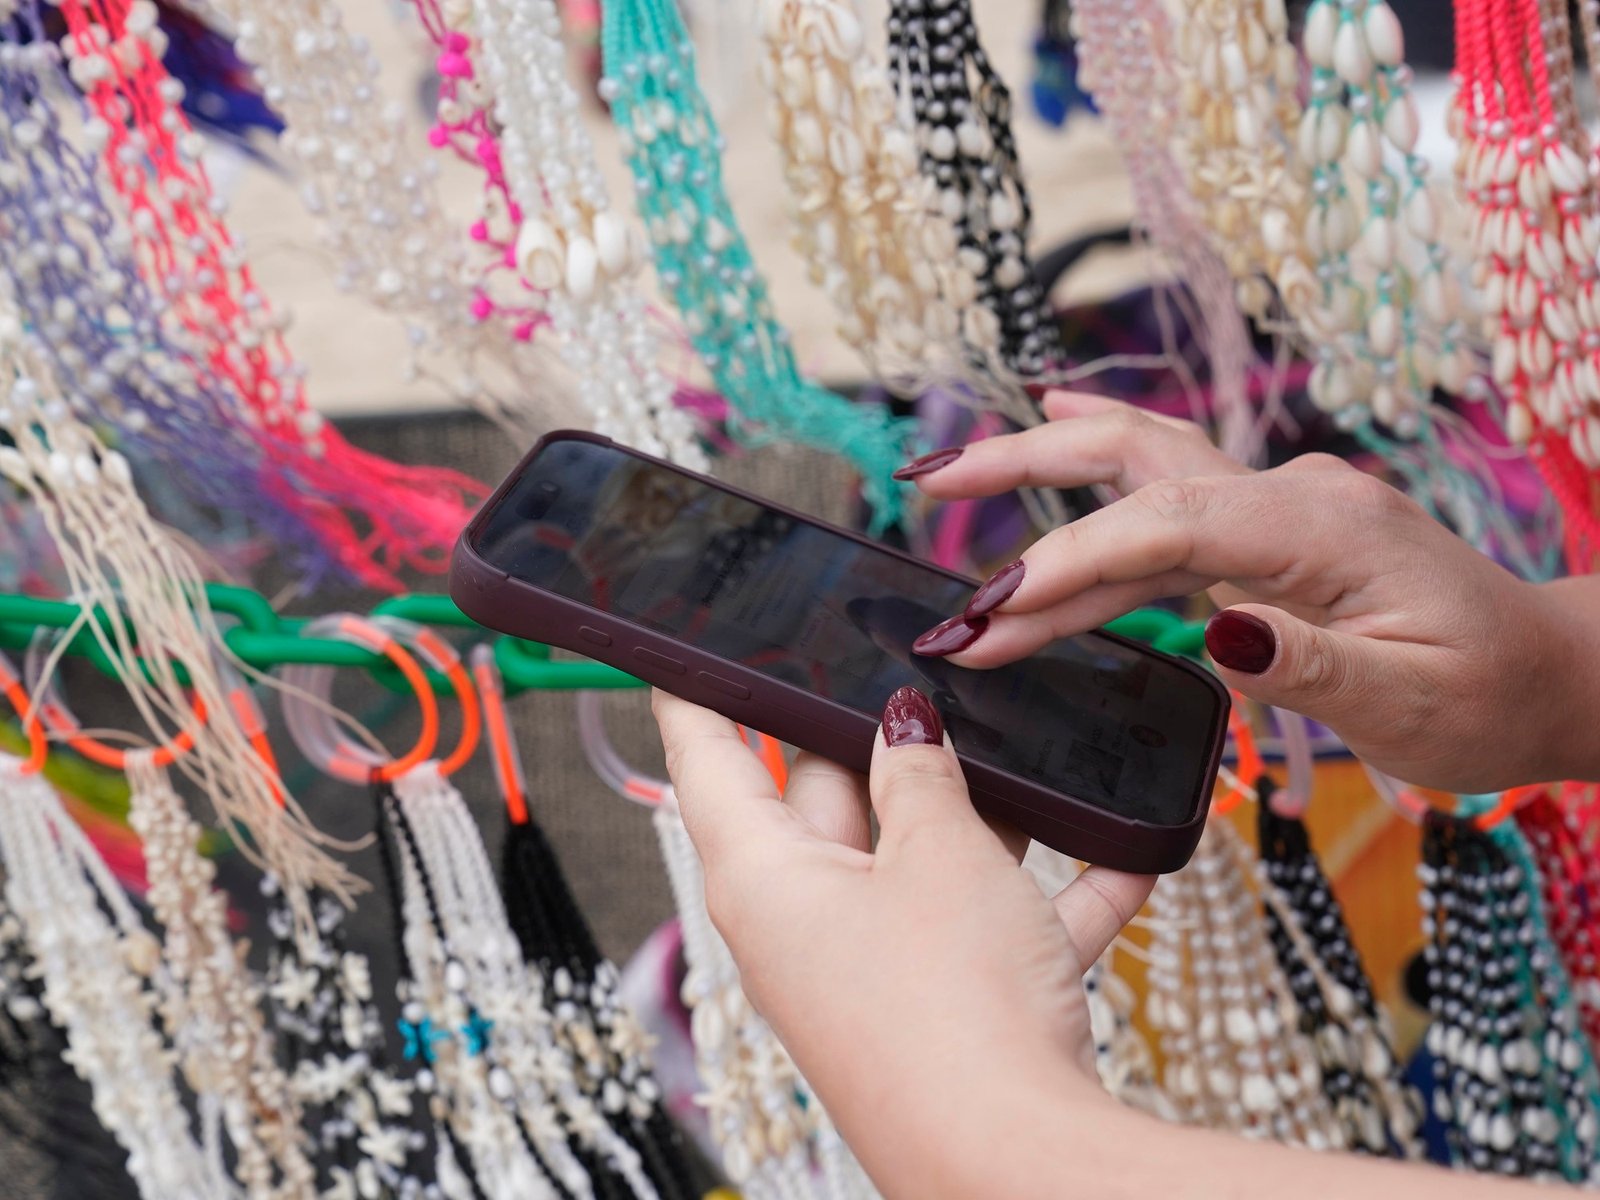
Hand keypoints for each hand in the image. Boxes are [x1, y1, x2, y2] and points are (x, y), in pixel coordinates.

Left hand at [653, 686, 1152, 1198]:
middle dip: (876, 738)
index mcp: (764, 873)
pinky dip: (1043, 892)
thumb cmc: (949, 1011)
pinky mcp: (937, 1007)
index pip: (706, 757)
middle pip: (822, 794)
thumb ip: (919, 773)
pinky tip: (1123, 855)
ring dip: (976, 815)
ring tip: (1032, 755)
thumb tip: (904, 725)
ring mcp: (870, 967)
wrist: (1019, 1163)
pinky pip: (984, 927)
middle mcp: (803, 921)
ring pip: (912, 857)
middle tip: (910, 673)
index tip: (692, 646)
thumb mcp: (940, 852)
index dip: (699, 691)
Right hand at [899, 391, 1595, 792]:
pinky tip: (1048, 456)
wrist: (1544, 673)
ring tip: (948, 484)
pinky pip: (1160, 513)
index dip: (1072, 561)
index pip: (1169, 524)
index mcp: (1324, 527)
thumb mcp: (1412, 701)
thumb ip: (1310, 662)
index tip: (994, 609)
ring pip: (1139, 473)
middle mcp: (1290, 497)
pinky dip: (1091, 507)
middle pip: (1138, 454)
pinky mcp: (1262, 536)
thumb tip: (1216, 628)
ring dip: (1042, 478)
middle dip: (1027, 462)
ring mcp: (1274, 509)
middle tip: (931, 478)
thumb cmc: (1486, 694)